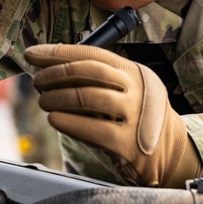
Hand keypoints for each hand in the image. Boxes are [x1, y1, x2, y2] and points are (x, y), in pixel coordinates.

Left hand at [24, 43, 201, 187]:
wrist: (168, 151)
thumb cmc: (135, 117)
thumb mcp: (126, 90)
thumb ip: (95, 80)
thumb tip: (48, 69)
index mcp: (132, 71)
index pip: (91, 54)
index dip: (58, 52)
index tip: (33, 54)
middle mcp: (136, 88)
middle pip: (88, 71)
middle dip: (55, 73)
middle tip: (37, 80)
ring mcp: (135, 114)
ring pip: (88, 97)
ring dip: (58, 97)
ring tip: (44, 101)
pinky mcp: (129, 142)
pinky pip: (92, 129)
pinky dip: (68, 122)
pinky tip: (55, 119)